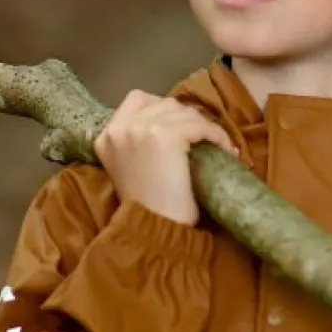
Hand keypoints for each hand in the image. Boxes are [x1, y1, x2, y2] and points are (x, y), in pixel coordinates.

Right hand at [94, 90, 237, 225]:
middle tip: (204, 138)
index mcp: (106, 137)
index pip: (136, 100)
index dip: (164, 110)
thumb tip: (175, 128)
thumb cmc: (147, 209)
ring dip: (203, 128)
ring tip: (217, 146)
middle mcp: (119, 128)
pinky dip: (217, 136)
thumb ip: (138, 145)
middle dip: (186, 119)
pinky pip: (200, 125)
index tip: (181, 127)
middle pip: (163, 103)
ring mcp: (141, 128)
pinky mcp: (165, 135)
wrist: (152, 231)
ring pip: (184, 112)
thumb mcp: (131, 169)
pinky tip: (225, 151)